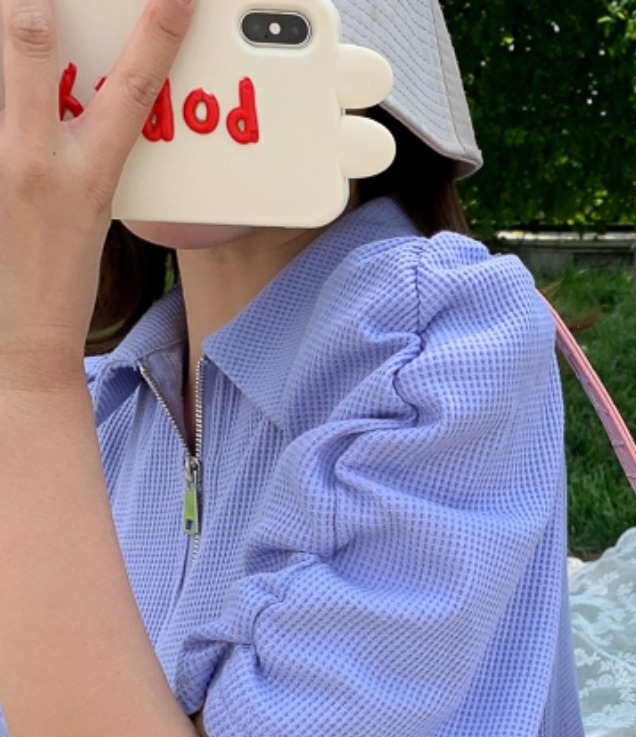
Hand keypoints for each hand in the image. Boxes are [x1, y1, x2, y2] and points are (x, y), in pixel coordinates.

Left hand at [0, 0, 194, 388]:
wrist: (17, 343)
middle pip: (26, 36)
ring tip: (19, 22)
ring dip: (9, 34)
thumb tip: (80, 92)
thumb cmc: (59, 284)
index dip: (158, 31)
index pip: (134, 86)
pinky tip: (4, 103)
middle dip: (32, 1)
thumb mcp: (96, 209)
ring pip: (0, 60)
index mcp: (87, 174)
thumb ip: (89, 144)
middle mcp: (30, 157)